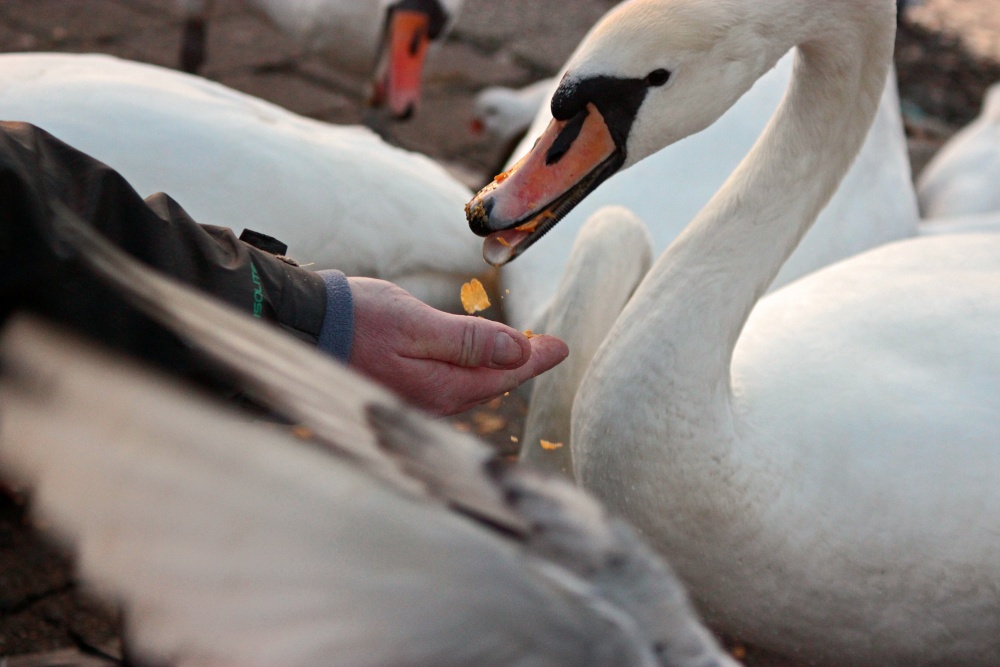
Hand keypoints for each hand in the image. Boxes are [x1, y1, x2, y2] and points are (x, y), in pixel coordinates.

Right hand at [348, 277, 567, 415]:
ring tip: (521, 355)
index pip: (506, 373)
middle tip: (550, 349)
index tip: (562, 347)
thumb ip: (469, 340)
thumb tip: (518, 350)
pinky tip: (475, 364)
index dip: (537, 358)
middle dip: (523, 366)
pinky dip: (470, 373)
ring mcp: (415, 401)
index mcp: (443, 386)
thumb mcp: (417, 323)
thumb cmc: (357, 320)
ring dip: (497, 371)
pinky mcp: (400, 391)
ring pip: (470, 388)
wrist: (302, 327)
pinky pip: (449, 387)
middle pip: (491, 384)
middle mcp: (433, 402)